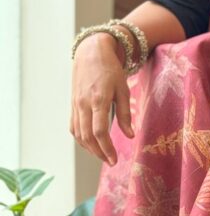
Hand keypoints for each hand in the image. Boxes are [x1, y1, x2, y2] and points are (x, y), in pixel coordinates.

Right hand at [70, 33, 133, 165]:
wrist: (90, 53)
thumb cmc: (111, 70)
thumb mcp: (123, 89)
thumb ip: (125, 114)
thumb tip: (130, 136)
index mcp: (98, 100)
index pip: (99, 131)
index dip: (106, 148)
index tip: (114, 160)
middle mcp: (83, 104)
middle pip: (87, 136)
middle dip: (99, 153)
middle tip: (111, 162)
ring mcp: (76, 105)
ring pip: (79, 134)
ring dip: (90, 149)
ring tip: (103, 156)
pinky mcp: (73, 105)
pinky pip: (74, 127)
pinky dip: (82, 139)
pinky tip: (91, 145)